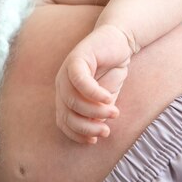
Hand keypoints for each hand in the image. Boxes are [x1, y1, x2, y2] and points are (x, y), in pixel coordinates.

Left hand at [55, 24, 133, 143]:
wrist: (119, 41)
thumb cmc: (111, 71)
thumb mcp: (105, 98)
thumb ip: (98, 112)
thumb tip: (95, 131)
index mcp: (65, 95)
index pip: (63, 121)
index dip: (76, 134)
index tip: (94, 141)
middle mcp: (62, 84)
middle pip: (66, 113)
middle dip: (86, 126)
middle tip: (105, 131)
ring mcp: (66, 71)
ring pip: (72, 100)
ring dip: (94, 111)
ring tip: (114, 113)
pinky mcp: (76, 59)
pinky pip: (80, 81)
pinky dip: (93, 94)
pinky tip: (108, 99)